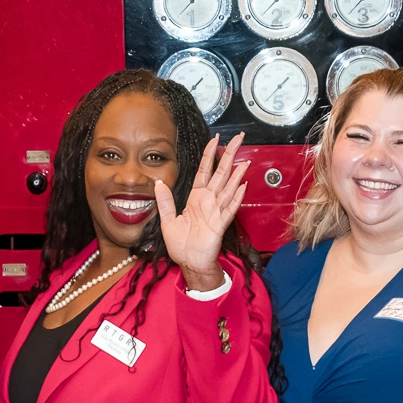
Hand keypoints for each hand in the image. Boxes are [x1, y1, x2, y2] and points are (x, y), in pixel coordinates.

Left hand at [155, 136, 251, 283]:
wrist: (189, 263)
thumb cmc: (181, 245)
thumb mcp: (167, 220)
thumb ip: (165, 201)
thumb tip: (158, 182)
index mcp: (196, 198)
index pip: (204, 171)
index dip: (210, 155)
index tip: (215, 140)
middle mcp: (208, 201)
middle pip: (221, 173)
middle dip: (229, 155)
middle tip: (239, 139)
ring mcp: (216, 211)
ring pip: (228, 188)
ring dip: (237, 174)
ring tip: (244, 159)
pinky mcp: (220, 224)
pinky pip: (229, 208)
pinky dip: (236, 197)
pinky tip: (243, 185)